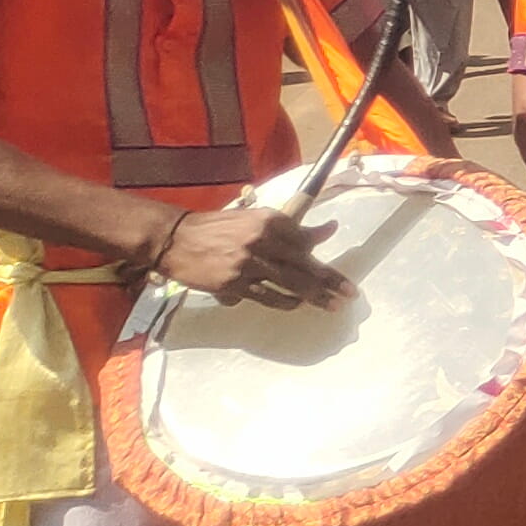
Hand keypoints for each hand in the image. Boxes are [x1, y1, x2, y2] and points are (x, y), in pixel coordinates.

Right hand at [155, 206, 354, 310]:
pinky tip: (296, 304)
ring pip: (290, 284)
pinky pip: (267, 297)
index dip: (326, 259)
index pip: (306, 242)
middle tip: (350, 294)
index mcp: (269, 221)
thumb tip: (326, 231)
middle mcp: (261, 240)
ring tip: (331, 305)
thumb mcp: (255, 219)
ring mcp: (247, 264)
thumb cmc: (218, 228)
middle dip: (330, 282)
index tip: (343, 272)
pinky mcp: (233, 283)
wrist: (175, 239)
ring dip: (313, 297)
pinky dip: (284, 302)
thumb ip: (291, 227)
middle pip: (304, 265)